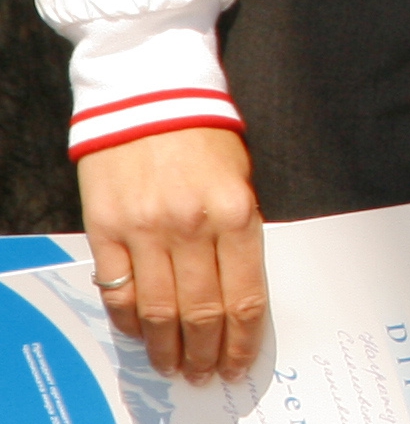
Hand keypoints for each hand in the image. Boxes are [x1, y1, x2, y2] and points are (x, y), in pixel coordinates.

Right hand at [78, 126, 264, 382]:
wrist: (149, 95)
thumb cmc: (204, 134)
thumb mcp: (241, 177)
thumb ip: (239, 230)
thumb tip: (237, 291)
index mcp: (235, 211)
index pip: (244, 294)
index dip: (242, 338)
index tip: (239, 360)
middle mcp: (191, 226)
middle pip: (201, 311)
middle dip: (206, 350)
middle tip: (206, 372)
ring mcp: (145, 231)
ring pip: (159, 310)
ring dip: (168, 347)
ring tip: (174, 365)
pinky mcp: (107, 231)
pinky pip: (119, 292)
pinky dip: (131, 321)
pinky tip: (142, 334)